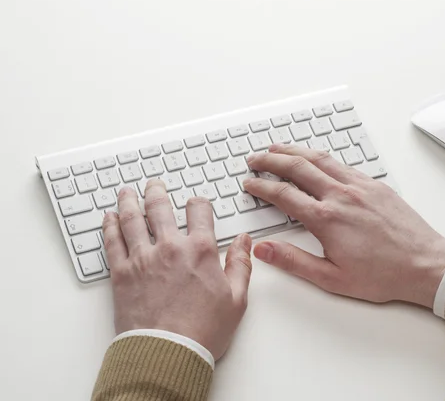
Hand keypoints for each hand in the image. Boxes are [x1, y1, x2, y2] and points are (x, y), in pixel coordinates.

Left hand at [102, 180, 252, 359]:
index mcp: (200, 250)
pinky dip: (109, 227)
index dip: (198, 203)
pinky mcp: (121, 274)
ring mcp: (142, 258)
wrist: (167, 354)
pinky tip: (108, 218)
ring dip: (129, 201)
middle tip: (154, 184)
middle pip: (161, 207)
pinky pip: (112, 242)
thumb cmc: (202, 331)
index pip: (199, 211)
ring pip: (132, 219)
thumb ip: (240, 265)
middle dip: (158, 192)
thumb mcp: (236, 299)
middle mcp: (170, 247)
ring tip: (127, 192)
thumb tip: (244, 241)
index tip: (196, 203)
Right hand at [244, 144, 444, 307]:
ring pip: (319, 158)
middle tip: (254, 159)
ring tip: (277, 148)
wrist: (424, 264)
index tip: (249, 183)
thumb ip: (294, 261)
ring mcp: (359, 186)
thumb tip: (263, 249)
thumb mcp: (331, 278)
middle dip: (271, 160)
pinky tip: (315, 157)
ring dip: (294, 150)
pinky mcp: (374, 184)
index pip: (284, 194)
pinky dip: (320, 155)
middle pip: (297, 167)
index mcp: (327, 219)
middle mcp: (341, 195)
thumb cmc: (382, 274)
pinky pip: (341, 163)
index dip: (261, 186)